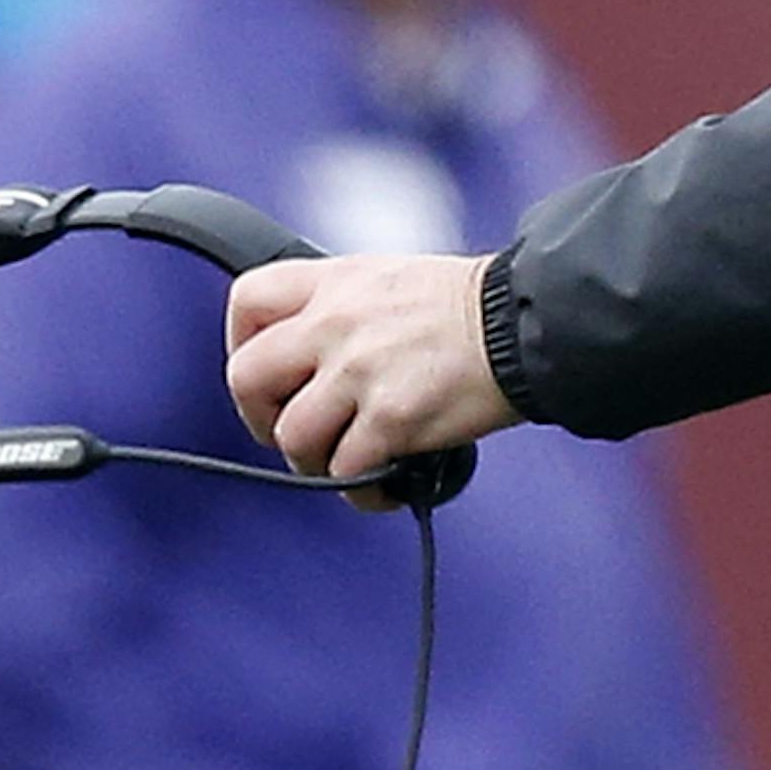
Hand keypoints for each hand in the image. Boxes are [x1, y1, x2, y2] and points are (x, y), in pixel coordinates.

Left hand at [226, 252, 518, 508]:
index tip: (268, 372)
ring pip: (292, 436)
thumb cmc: (474, 306)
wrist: (529, 322)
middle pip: (247, 376)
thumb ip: (345, 308)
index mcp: (336, 281)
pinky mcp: (391, 417)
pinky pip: (347, 473)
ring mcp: (360, 371)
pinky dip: (363, 491)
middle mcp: (336, 323)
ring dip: (314, 461)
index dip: (241, 342)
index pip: (248, 299)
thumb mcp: (392, 278)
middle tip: (289, 430)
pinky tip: (387, 486)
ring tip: (347, 462)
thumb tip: (319, 358)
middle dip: (259, 415)